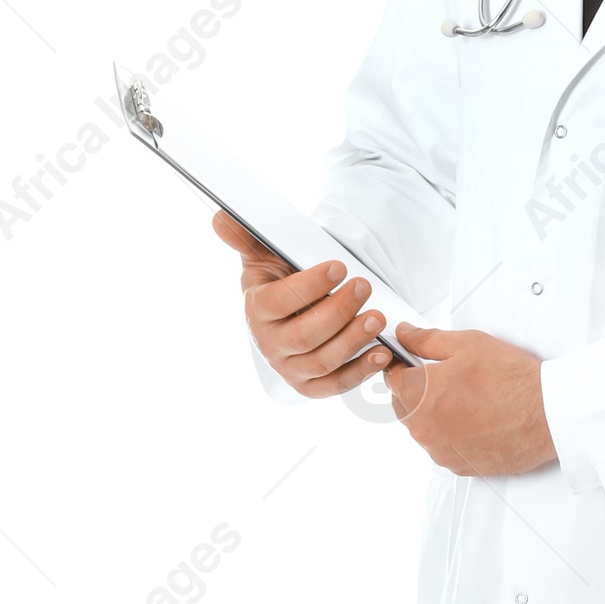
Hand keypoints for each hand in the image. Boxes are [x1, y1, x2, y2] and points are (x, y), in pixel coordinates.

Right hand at [212, 212, 394, 399]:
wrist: (292, 313)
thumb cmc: (281, 282)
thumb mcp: (263, 257)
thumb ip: (246, 237)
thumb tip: (222, 217)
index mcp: (258, 310)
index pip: (279, 302)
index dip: (309, 286)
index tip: (338, 266)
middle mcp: (271, 344)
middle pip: (304, 336)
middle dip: (337, 311)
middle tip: (364, 287)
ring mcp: (291, 368)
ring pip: (323, 362)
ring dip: (353, 340)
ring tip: (377, 318)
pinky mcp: (312, 386)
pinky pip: (336, 384)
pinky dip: (361, 371)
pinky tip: (382, 352)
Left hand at [389, 324, 558, 476]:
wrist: (546, 414)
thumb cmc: (512, 380)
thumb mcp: (466, 344)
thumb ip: (426, 339)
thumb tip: (405, 335)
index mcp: (418, 394)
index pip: (391, 377)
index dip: (402, 365)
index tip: (414, 362)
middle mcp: (423, 428)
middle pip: (404, 406)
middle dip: (418, 391)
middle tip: (448, 378)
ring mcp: (440, 450)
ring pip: (424, 429)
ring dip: (435, 414)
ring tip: (468, 399)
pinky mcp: (459, 465)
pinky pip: (444, 448)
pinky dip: (453, 435)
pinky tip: (476, 420)